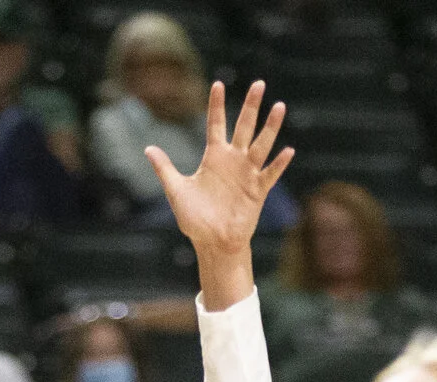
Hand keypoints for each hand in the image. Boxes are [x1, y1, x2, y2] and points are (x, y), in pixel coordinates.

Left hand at [147, 81, 291, 256]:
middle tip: (259, 83)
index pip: (216, 124)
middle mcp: (233, 160)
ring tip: (279, 106)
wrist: (212, 242)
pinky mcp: (257, 190)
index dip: (216, 105)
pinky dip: (278, 164)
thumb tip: (148, 149)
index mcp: (214, 157)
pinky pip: (270, 174)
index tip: (218, 84)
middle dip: (251, 106)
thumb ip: (164, 169)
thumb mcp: (176, 190)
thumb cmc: (195, 218)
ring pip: (261, 144)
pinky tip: (287, 151)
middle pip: (244, 127)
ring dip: (270, 127)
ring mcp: (247, 174)